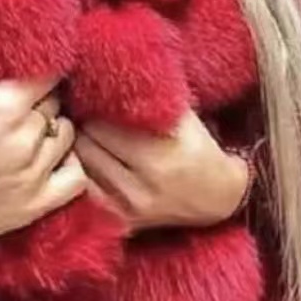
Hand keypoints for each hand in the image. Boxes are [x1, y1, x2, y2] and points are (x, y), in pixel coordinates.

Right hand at [0, 78, 84, 300]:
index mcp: (1, 103)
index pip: (48, 73)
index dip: (40, 68)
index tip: (30, 71)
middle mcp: (24, 136)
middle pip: (55, 102)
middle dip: (40, 98)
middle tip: (20, 102)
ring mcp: (33, 173)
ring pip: (66, 134)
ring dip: (52, 127)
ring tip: (29, 130)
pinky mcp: (34, 205)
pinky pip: (76, 177)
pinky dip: (68, 163)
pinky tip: (48, 159)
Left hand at [74, 110, 247, 232]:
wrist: (218, 197)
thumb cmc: (198, 147)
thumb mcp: (182, 116)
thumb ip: (149, 98)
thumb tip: (109, 78)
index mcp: (157, 159)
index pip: (99, 125)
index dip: (94, 106)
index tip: (94, 96)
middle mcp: (140, 188)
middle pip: (86, 144)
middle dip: (84, 125)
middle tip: (86, 112)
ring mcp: (129, 209)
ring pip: (82, 166)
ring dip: (82, 146)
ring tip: (89, 133)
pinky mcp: (123, 222)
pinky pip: (86, 190)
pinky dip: (85, 171)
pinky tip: (93, 158)